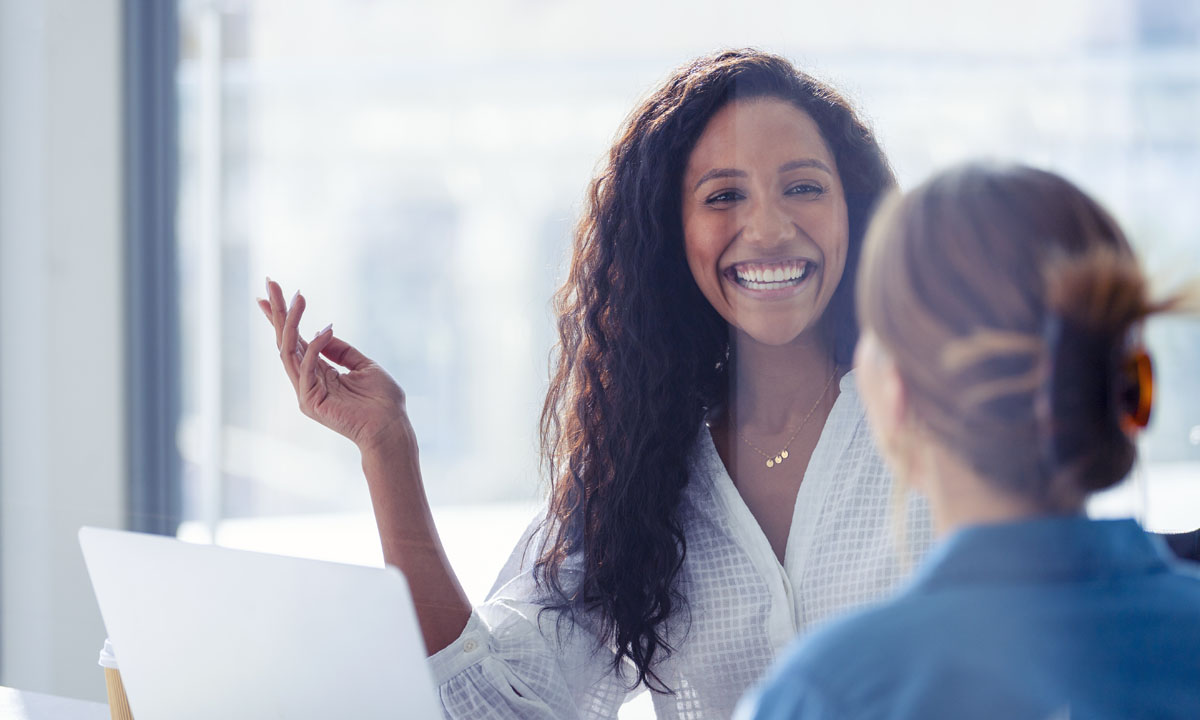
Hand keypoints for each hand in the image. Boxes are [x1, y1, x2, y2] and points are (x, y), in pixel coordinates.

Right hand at [259, 278, 412, 454]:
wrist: (392, 428)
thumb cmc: (383, 401)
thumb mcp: (364, 366)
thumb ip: (342, 351)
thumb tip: (323, 330)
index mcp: (319, 372)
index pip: (295, 340)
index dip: (283, 316)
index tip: (272, 291)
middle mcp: (307, 380)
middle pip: (285, 341)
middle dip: (277, 312)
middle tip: (270, 283)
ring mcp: (306, 391)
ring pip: (288, 351)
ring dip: (290, 322)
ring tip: (296, 298)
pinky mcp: (310, 401)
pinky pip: (307, 367)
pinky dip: (315, 346)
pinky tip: (326, 329)